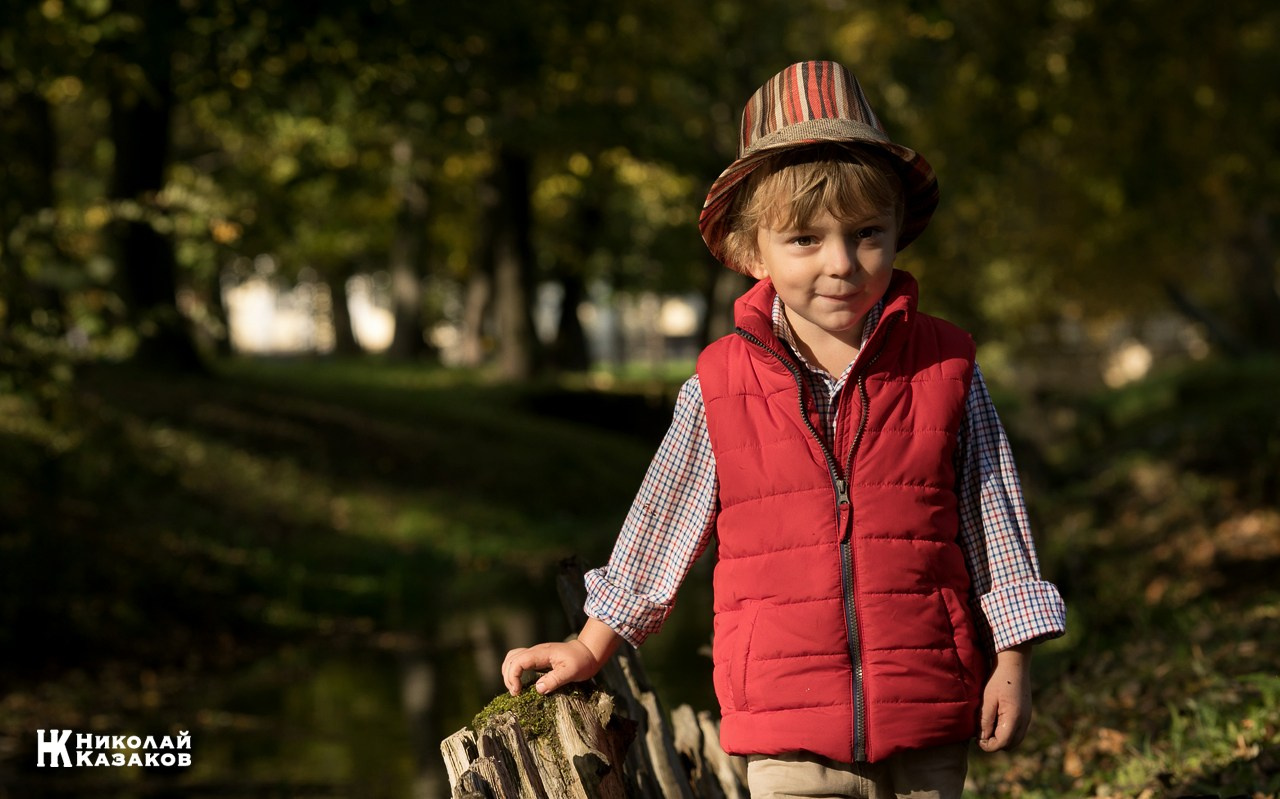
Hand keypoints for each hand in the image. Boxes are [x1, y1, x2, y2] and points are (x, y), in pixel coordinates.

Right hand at [501, 618, 622, 695]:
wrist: (588, 653)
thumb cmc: (581, 662)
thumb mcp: (571, 672)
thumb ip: (555, 679)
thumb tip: (538, 689)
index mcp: (541, 653)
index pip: (518, 661)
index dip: (513, 676)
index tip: (517, 691)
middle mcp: (535, 651)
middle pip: (511, 659)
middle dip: (508, 676)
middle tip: (515, 693)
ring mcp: (535, 654)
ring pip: (513, 658)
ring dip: (509, 673)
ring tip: (515, 689)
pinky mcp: (537, 659)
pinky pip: (519, 661)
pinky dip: (514, 671)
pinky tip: (520, 683)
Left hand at [978, 643, 1032, 751]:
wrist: (1014, 664)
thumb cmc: (998, 680)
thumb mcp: (987, 700)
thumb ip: (985, 721)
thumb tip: (982, 739)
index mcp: (1014, 718)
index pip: (1002, 743)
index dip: (988, 745)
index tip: (976, 739)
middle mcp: (1024, 721)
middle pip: (1010, 745)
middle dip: (995, 744)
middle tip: (981, 734)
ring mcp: (1027, 718)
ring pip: (1015, 739)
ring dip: (1001, 738)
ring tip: (987, 727)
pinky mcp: (1027, 714)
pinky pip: (1018, 731)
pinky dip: (1007, 731)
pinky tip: (996, 720)